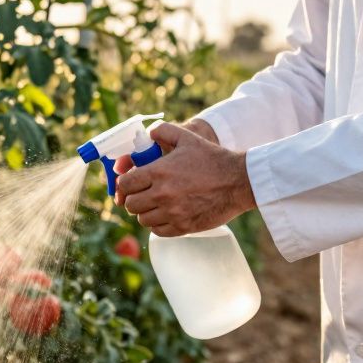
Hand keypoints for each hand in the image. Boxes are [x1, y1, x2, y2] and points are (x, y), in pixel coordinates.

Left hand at [114, 122, 255, 236]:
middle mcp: (162, 194)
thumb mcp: (187, 138)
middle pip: (130, 204)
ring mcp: (172, 213)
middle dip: (133, 198)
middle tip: (141, 195)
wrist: (238, 181)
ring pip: (142, 219)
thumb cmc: (212, 159)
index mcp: (158, 172)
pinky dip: (157, 224)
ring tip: (154, 205)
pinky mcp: (182, 226)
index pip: (125, 184)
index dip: (124, 184)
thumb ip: (163, 131)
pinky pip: (157, 231)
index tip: (130, 184)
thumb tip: (148, 134)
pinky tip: (165, 215)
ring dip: (145, 212)